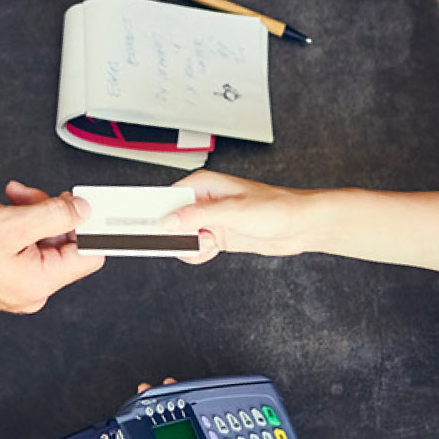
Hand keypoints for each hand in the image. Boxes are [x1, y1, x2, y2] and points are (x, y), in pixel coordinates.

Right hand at [0, 180, 105, 312]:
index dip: (90, 227)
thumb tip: (83, 210)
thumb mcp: (12, 222)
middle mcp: (35, 290)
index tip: (88, 207)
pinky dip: (22, 227)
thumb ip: (55, 215)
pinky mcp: (9, 278)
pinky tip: (8, 212)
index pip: (90, 254)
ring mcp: (21, 286)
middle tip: (33, 196)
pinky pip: (28, 249)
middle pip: (66, 244)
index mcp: (41, 282)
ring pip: (46, 242)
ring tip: (13, 200)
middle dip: (53, 213)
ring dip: (34, 215)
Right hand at [162, 170, 323, 264]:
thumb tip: (169, 221)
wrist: (300, 226)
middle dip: (173, 234)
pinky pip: (195, 248)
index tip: (138, 226)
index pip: (165, 197)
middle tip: (180, 241)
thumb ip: (198, 215)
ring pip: (181, 238)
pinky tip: (215, 250)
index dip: (151, 212)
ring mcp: (210, 220)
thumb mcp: (233, 211)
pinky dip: (199, 254)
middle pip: (169, 220)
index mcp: (202, 184)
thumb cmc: (275, 209)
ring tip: (210, 243)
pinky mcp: (218, 236)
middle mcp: (203, 201)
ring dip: (190, 246)